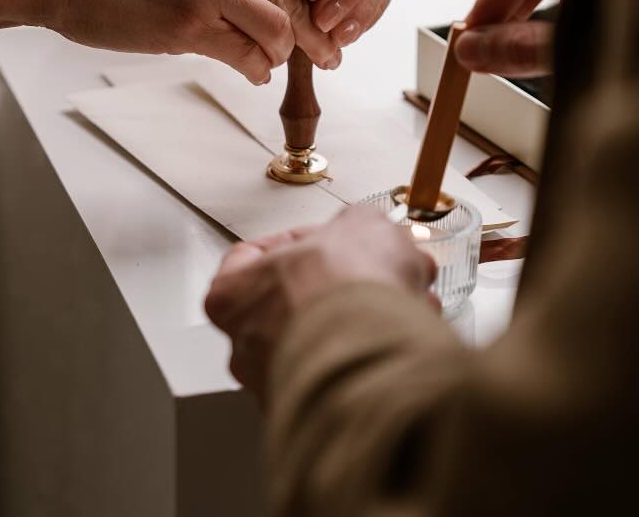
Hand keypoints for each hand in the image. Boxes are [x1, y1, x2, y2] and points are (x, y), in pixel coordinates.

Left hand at [204, 206, 435, 398]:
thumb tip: (370, 232)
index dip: (296, 242)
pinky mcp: (320, 412)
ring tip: (404, 305)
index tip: (322, 240)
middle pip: (294, 304)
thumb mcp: (361, 226)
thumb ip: (358, 228)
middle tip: (374, 277)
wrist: (376, 349)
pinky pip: (350, 374)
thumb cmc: (345, 290)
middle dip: (342, 287)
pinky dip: (377, 355)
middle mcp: (246, 347)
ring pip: (325, 342)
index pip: (251, 258)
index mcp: (233, 294)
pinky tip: (404, 335)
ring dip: (366, 321)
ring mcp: (279, 385)